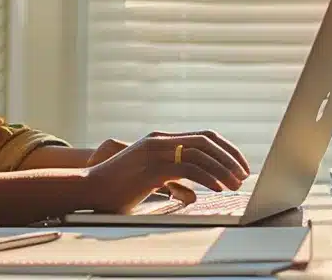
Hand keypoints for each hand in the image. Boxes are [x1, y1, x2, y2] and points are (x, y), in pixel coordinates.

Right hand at [83, 130, 251, 213]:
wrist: (86, 189)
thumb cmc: (116, 189)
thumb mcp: (149, 180)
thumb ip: (171, 179)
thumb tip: (192, 193)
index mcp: (161, 140)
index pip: (203, 137)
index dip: (226, 149)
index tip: (240, 165)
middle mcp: (160, 141)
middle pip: (207, 140)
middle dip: (230, 156)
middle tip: (244, 174)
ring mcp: (155, 152)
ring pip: (201, 153)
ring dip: (223, 169)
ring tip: (236, 184)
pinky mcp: (152, 168)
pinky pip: (189, 169)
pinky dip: (208, 178)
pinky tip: (218, 188)